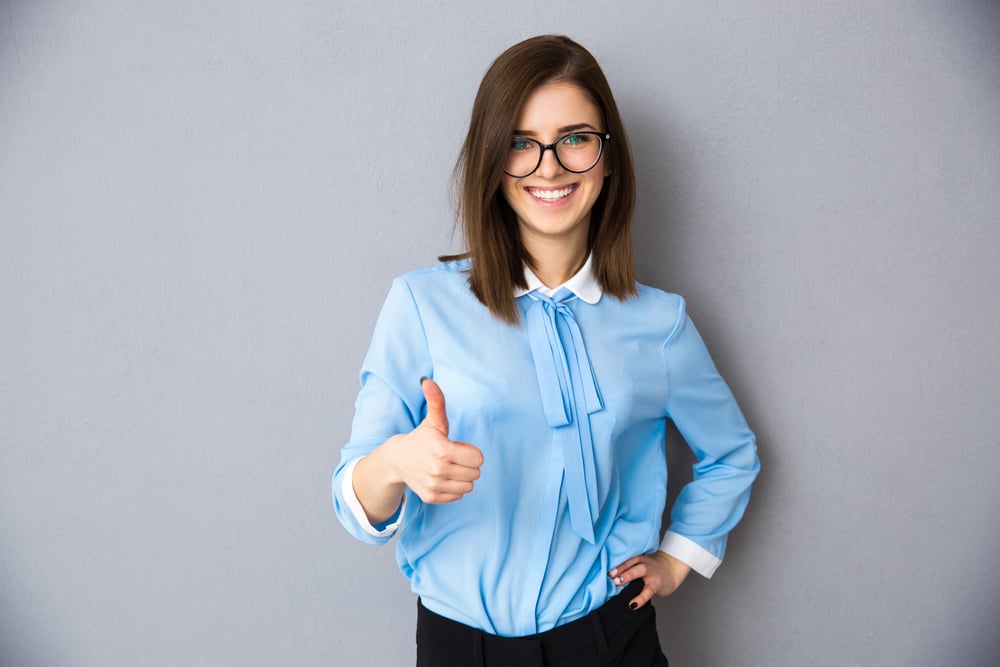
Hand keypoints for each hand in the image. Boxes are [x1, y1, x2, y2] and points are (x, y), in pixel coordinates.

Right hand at [384, 377, 483, 503]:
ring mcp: (434, 486)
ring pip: (469, 486)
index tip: (456, 447)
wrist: (397, 460)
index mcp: (442, 450)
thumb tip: (427, 380)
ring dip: (462, 476)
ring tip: (448, 467)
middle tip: (451, 457)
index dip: (470, 451)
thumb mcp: (433, 420)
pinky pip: (458, 495)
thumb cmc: (421, 438)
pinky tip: (442, 477)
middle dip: (467, 464)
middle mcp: (438, 470)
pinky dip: (454, 487)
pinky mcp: (431, 497)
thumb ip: (436, 401)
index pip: (478, 459)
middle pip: (475, 473)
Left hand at [608, 551, 690, 609]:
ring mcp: (651, 574)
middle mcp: (644, 564)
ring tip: (617, 585)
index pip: (627, 561)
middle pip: (632, 565)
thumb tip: (612, 580)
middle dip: (621, 571)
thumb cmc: (653, 569)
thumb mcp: (642, 564)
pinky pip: (647, 592)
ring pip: (639, 573)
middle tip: (610, 578)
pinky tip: (632, 605)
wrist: (672, 569)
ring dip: (627, 577)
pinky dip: (639, 599)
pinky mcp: (656, 585)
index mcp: (639, 559)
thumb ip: (630, 569)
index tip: (607, 573)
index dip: (617, 567)